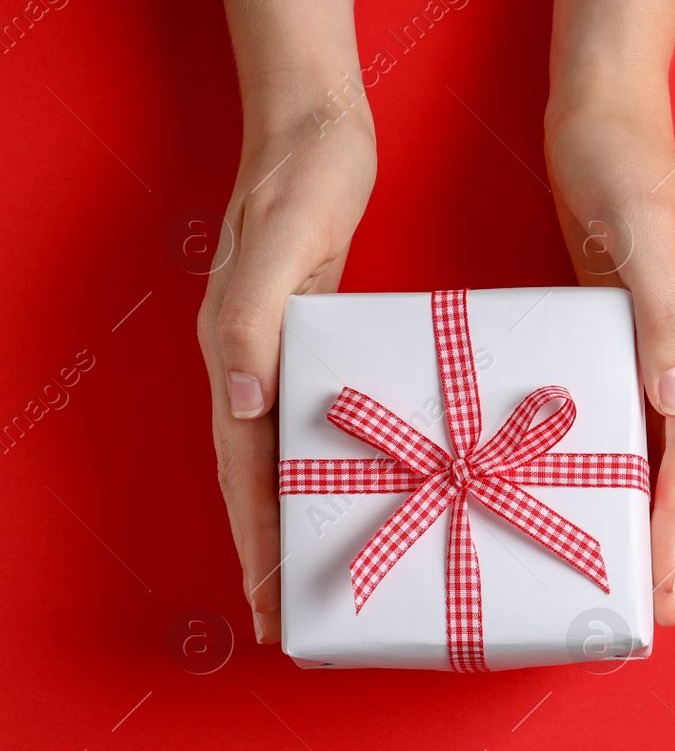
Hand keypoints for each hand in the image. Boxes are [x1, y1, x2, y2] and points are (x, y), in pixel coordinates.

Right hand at [196, 87, 376, 642]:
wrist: (316, 127)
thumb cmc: (301, 179)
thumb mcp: (282, 242)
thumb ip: (255, 319)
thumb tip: (242, 405)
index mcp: (239, 351)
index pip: (245, 471)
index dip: (259, 542)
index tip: (271, 607)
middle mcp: (253, 362)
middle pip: (259, 479)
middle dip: (276, 553)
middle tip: (297, 623)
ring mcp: (282, 352)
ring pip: (284, 457)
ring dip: (300, 521)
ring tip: (324, 580)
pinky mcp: (314, 335)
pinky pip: (315, 422)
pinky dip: (327, 468)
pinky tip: (358, 490)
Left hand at [545, 92, 674, 626]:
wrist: (604, 109)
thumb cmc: (619, 165)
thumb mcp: (639, 234)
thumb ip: (664, 316)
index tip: (663, 582)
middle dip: (673, 536)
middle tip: (655, 610)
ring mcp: (662, 339)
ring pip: (663, 445)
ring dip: (653, 510)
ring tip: (641, 573)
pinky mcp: (627, 327)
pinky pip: (633, 414)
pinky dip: (628, 464)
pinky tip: (607, 490)